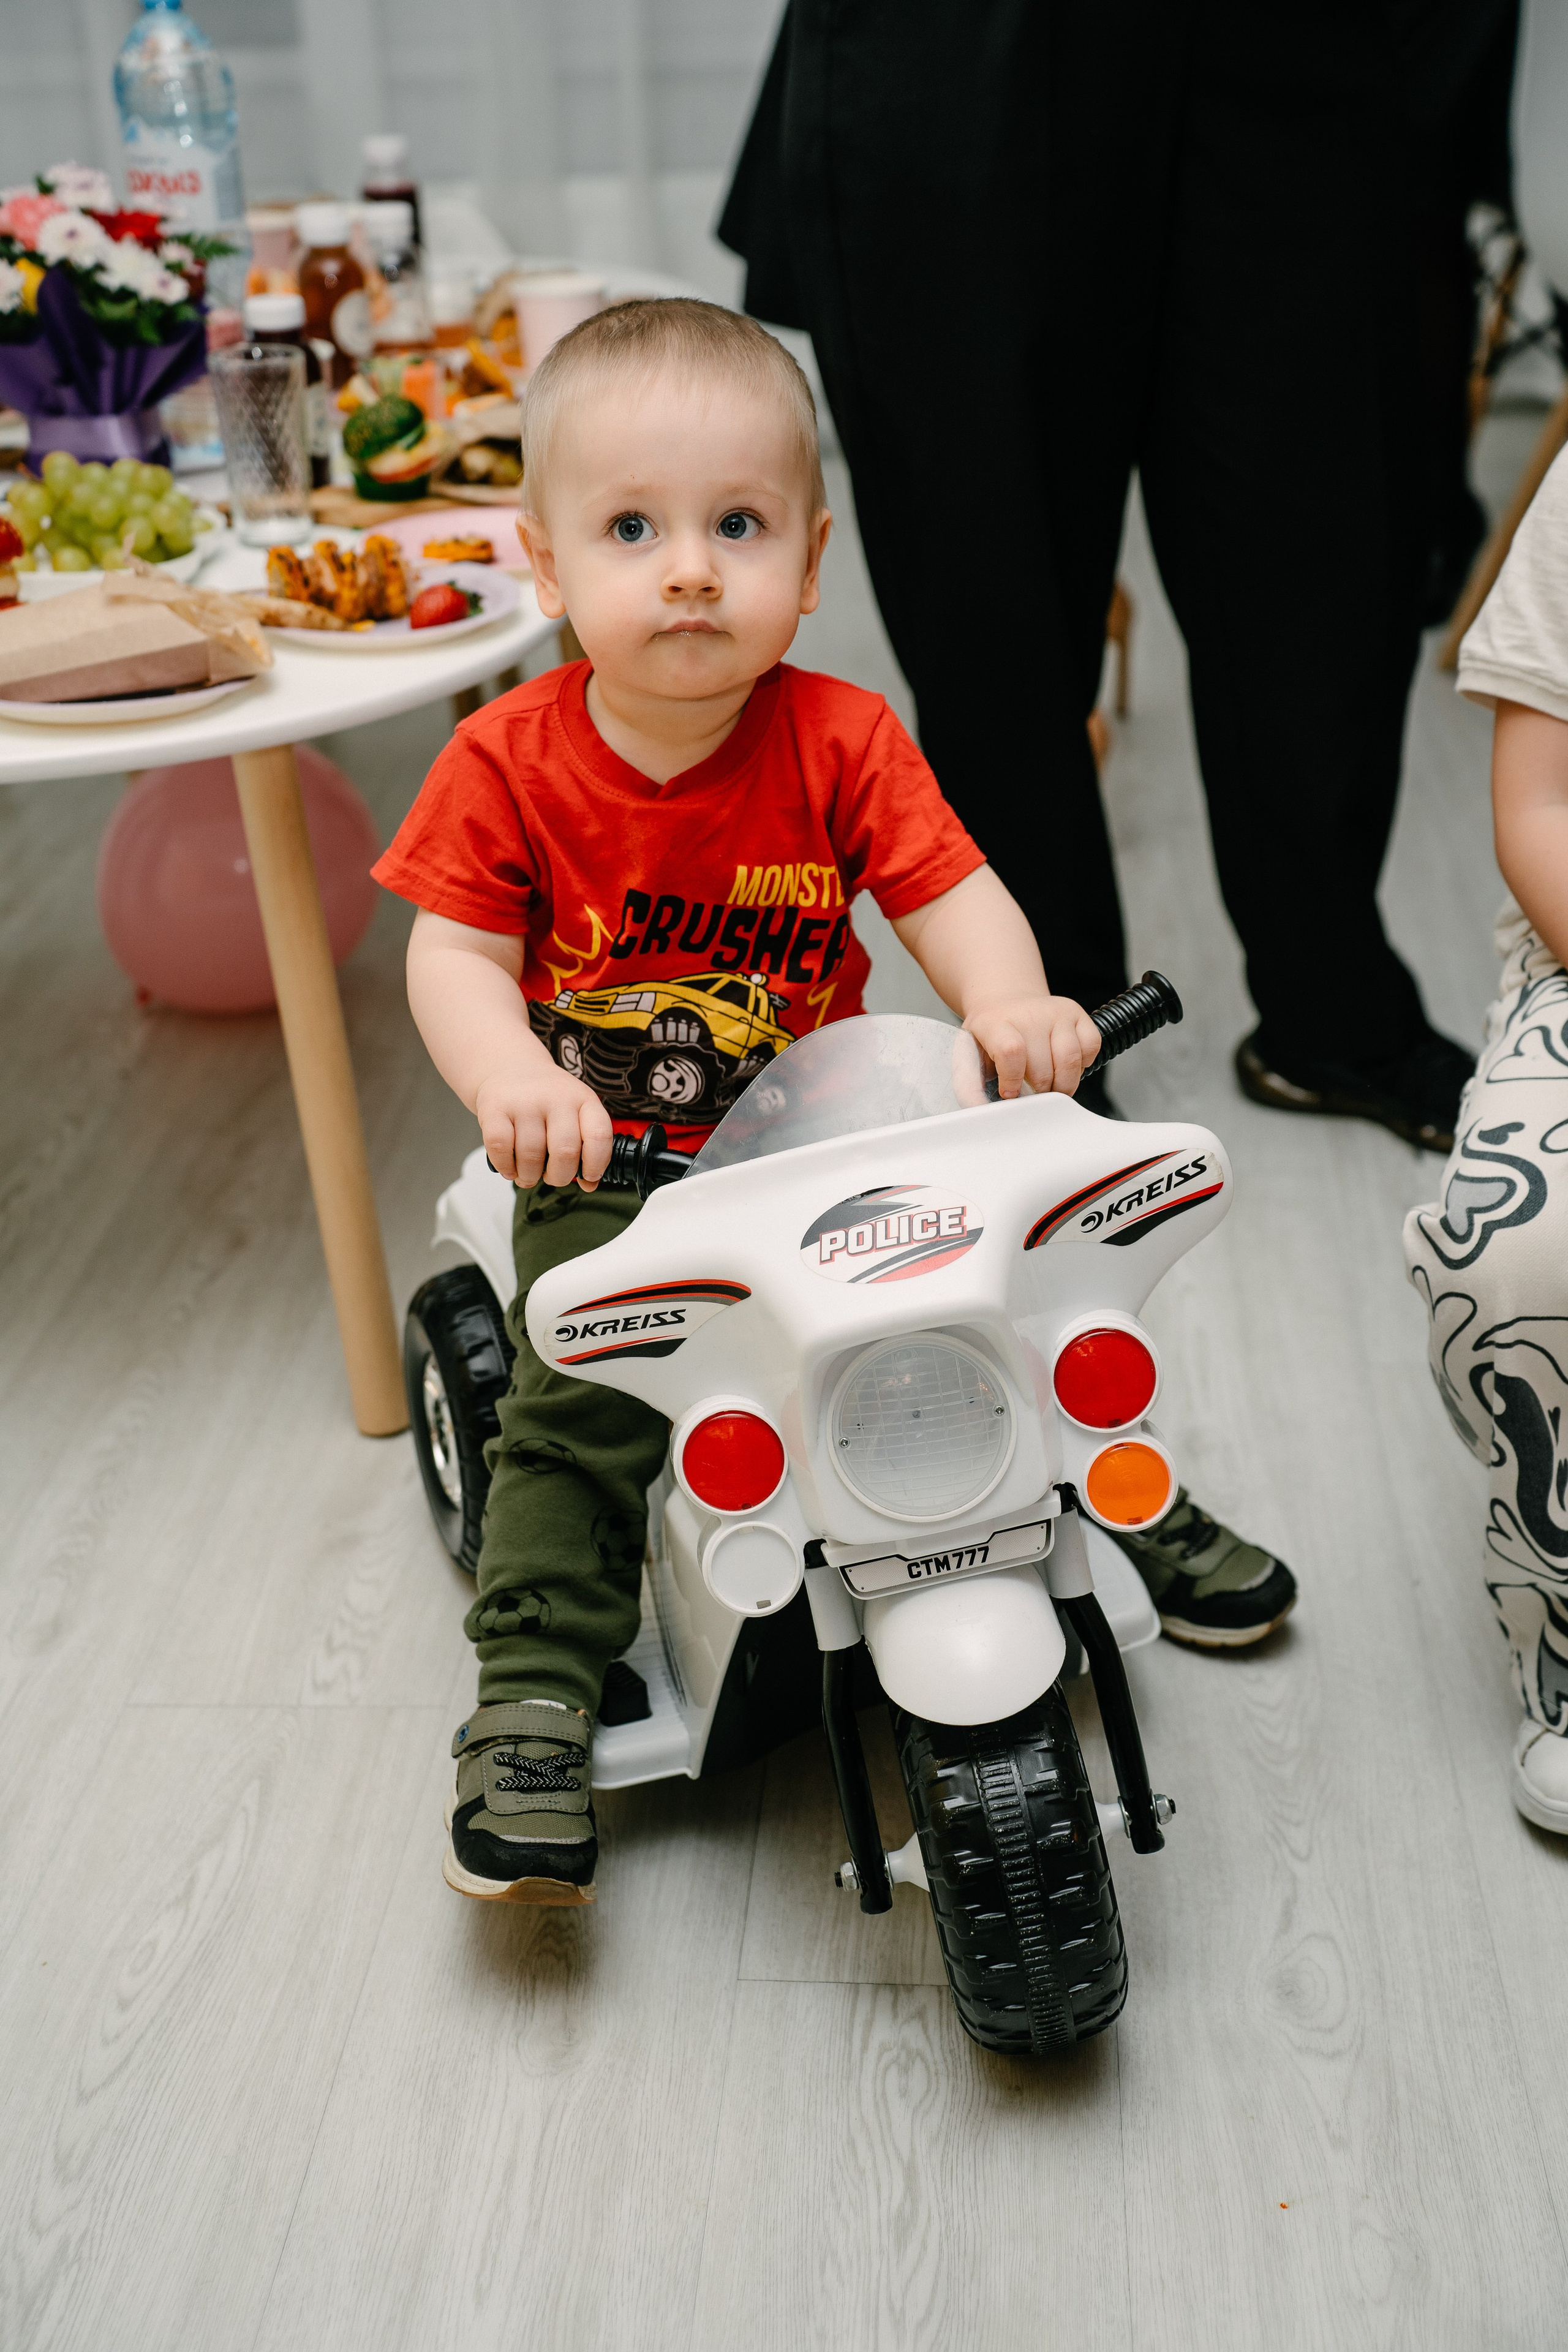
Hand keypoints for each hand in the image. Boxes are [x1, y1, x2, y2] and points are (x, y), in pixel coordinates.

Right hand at [475, 1063, 614, 1187]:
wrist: (511, 1069)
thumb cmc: (547, 1101)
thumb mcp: (575, 1114)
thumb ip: (586, 1148)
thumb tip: (589, 1185)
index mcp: (584, 1099)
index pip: (599, 1135)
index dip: (596, 1164)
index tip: (588, 1177)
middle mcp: (556, 1097)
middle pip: (565, 1151)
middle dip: (559, 1176)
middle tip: (551, 1177)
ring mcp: (525, 1101)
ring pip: (531, 1154)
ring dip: (530, 1176)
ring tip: (528, 1175)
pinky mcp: (495, 1107)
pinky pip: (500, 1147)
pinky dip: (506, 1167)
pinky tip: (510, 1168)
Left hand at [963, 995, 1101, 1098]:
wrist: (1005, 1003)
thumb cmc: (989, 1036)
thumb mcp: (968, 1056)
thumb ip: (969, 1086)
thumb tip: (979, 1110)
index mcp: (997, 1022)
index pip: (1012, 1051)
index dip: (1013, 1080)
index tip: (1010, 1093)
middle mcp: (1030, 1013)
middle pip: (1043, 1067)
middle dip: (1038, 1091)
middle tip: (1030, 1092)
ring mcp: (1057, 1012)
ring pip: (1070, 1061)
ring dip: (1062, 1084)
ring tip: (1049, 1085)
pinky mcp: (1078, 1014)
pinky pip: (1091, 1048)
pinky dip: (1080, 1065)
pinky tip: (1063, 1064)